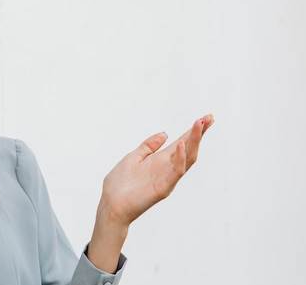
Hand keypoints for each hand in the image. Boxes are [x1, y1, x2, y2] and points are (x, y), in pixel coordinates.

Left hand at [87, 114, 213, 272]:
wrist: (111, 205)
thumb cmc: (120, 184)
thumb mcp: (134, 157)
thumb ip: (149, 146)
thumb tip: (165, 133)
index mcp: (160, 160)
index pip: (182, 143)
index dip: (194, 131)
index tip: (207, 117)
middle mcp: (167, 168)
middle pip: (189, 148)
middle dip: (199, 133)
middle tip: (209, 118)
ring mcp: (167, 178)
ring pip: (187, 158)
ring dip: (193, 141)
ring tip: (199, 124)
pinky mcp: (164, 188)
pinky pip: (176, 171)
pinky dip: (180, 158)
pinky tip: (180, 144)